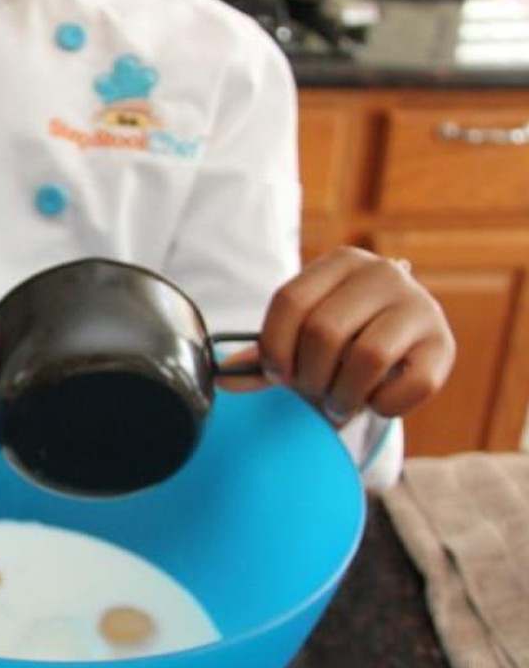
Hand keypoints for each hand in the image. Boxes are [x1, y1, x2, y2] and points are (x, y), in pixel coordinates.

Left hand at [255, 247, 454, 422]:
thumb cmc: (342, 341)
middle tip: (312, 393)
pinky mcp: (444, 344)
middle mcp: (383, 274)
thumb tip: (223, 377)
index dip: (274, 348)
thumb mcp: (302, 338)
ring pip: (367, 358)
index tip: (278, 374)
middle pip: (323, 332)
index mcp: (341, 262)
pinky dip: (384, 405)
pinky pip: (410, 384)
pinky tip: (376, 401)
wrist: (404, 347)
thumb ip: (265, 354)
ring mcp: (420, 306)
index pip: (289, 301)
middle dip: (309, 377)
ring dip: (344, 395)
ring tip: (338, 402)